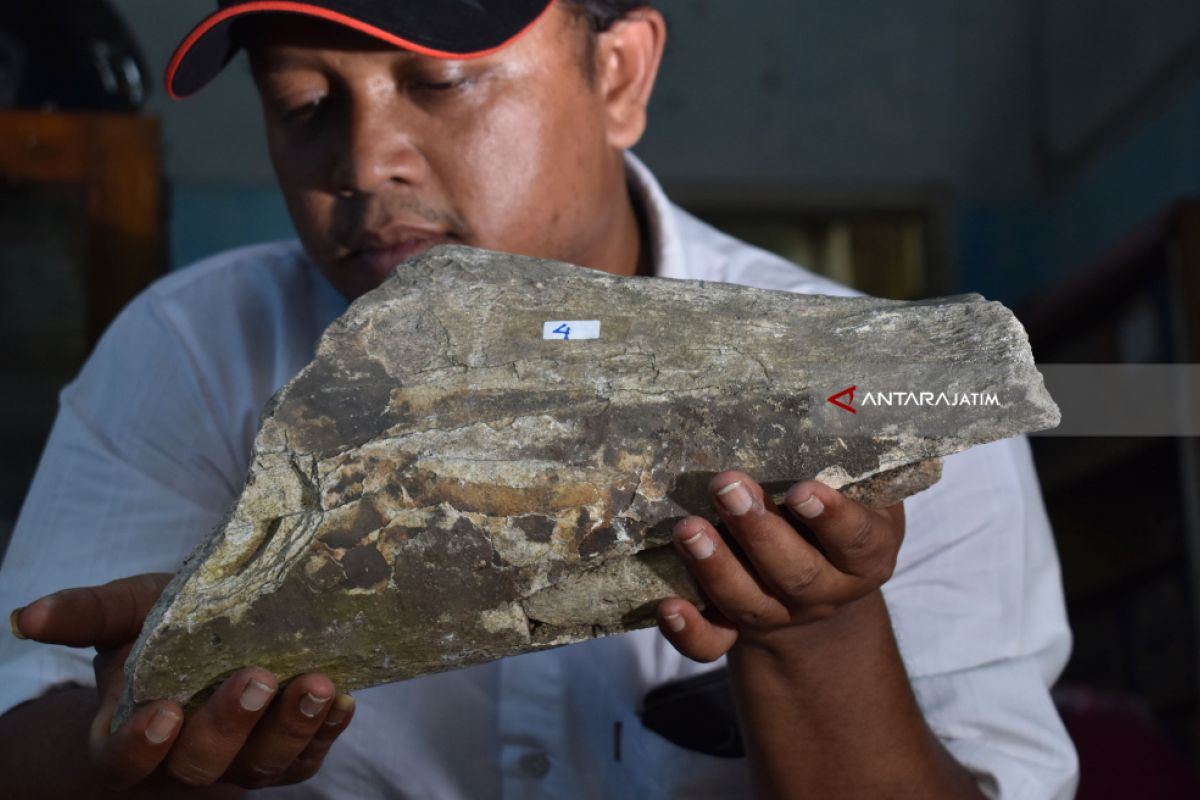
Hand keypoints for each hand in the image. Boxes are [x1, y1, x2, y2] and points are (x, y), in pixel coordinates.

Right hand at [11, 574, 355, 790]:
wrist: (211, 637)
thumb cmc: (161, 628)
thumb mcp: (125, 612)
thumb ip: (84, 613)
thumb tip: (25, 616)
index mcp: (129, 732)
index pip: (127, 758)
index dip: (141, 744)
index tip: (163, 711)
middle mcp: (185, 759)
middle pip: (204, 764)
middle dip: (231, 726)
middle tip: (257, 679)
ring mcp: (240, 761)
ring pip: (265, 766)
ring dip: (294, 729)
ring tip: (320, 686)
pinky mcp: (286, 754)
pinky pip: (308, 758)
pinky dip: (328, 732)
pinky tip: (346, 701)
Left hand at [656, 471, 904, 659]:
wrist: (820, 589)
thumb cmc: (840, 515)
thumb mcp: (864, 491)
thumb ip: (853, 459)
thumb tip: (841, 395)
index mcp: (864, 556)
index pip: (857, 541)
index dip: (833, 519)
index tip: (801, 490)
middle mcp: (823, 592)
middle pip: (795, 573)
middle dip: (759, 531)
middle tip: (728, 486)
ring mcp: (778, 616)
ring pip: (747, 603)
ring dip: (715, 566)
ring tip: (688, 527)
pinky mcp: (737, 632)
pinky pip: (712, 643)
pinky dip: (688, 632)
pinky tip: (667, 606)